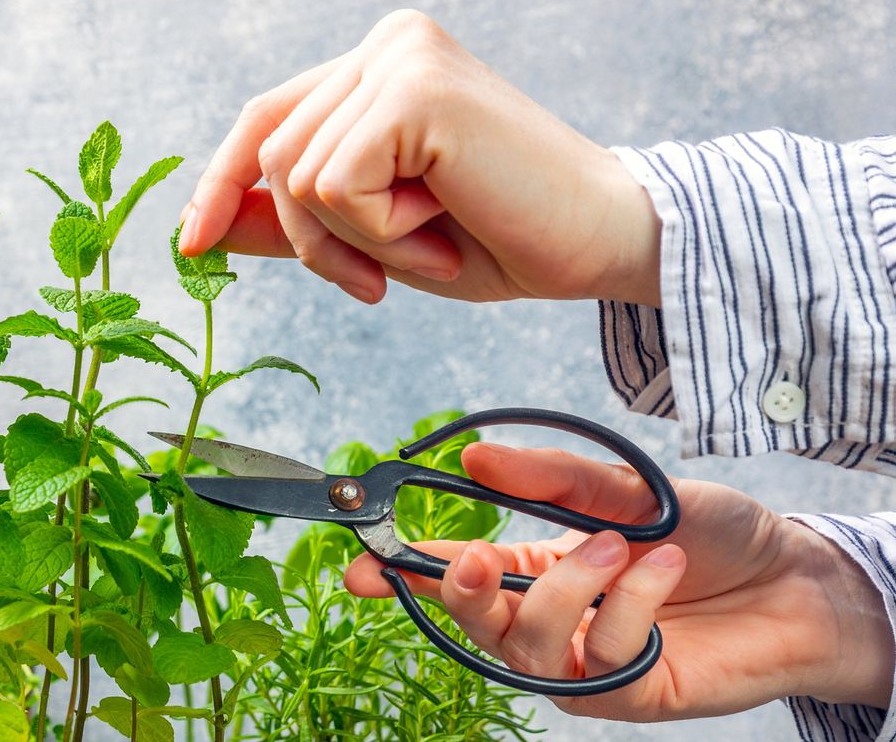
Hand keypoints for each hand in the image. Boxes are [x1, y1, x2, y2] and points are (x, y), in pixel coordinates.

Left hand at [181, 10, 660, 305]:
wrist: (600, 242)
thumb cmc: (500, 238)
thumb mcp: (377, 237)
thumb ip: (298, 221)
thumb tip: (214, 226)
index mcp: (380, 68)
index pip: (266, 117)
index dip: (222, 182)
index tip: (193, 244)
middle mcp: (386, 45)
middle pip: (273, 154)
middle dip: (315, 243)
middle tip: (383, 281)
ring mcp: (402, 57)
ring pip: (298, 175)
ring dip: (357, 243)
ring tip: (432, 242)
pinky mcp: (418, 88)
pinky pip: (336, 185)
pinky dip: (380, 234)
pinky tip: (444, 222)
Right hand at [344, 443, 893, 719]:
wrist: (792, 575)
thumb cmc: (708, 529)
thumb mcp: (628, 487)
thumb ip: (552, 479)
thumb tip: (472, 460)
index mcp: (538, 564)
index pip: (456, 572)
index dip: (403, 571)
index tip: (359, 563)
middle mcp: (552, 617)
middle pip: (475, 624)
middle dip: (465, 592)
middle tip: (480, 556)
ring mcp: (587, 661)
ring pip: (530, 646)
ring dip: (571, 586)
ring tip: (623, 546)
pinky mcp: (626, 692)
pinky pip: (601, 657)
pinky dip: (631, 605)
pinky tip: (664, 573)